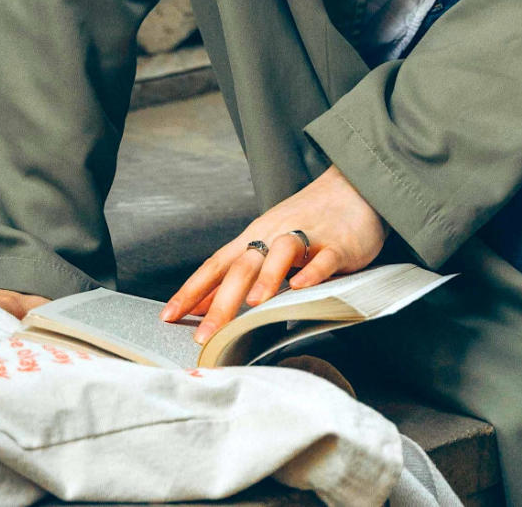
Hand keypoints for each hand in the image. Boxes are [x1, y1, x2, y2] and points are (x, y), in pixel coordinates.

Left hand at [160, 165, 387, 343]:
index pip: (216, 265)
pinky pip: (324, 259)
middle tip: (206, 334)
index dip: (191, 290)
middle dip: (221, 302)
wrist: (352, 186)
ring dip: (265, 279)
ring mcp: (308, 237)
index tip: (169, 315)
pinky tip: (303, 287)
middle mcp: (274, 235)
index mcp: (255, 238)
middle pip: (242, 266)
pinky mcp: (339, 245)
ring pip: (282, 254)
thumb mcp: (268, 243)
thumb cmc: (308, 219)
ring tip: (252, 305)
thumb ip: (239, 273)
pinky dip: (313, 273)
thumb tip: (203, 303)